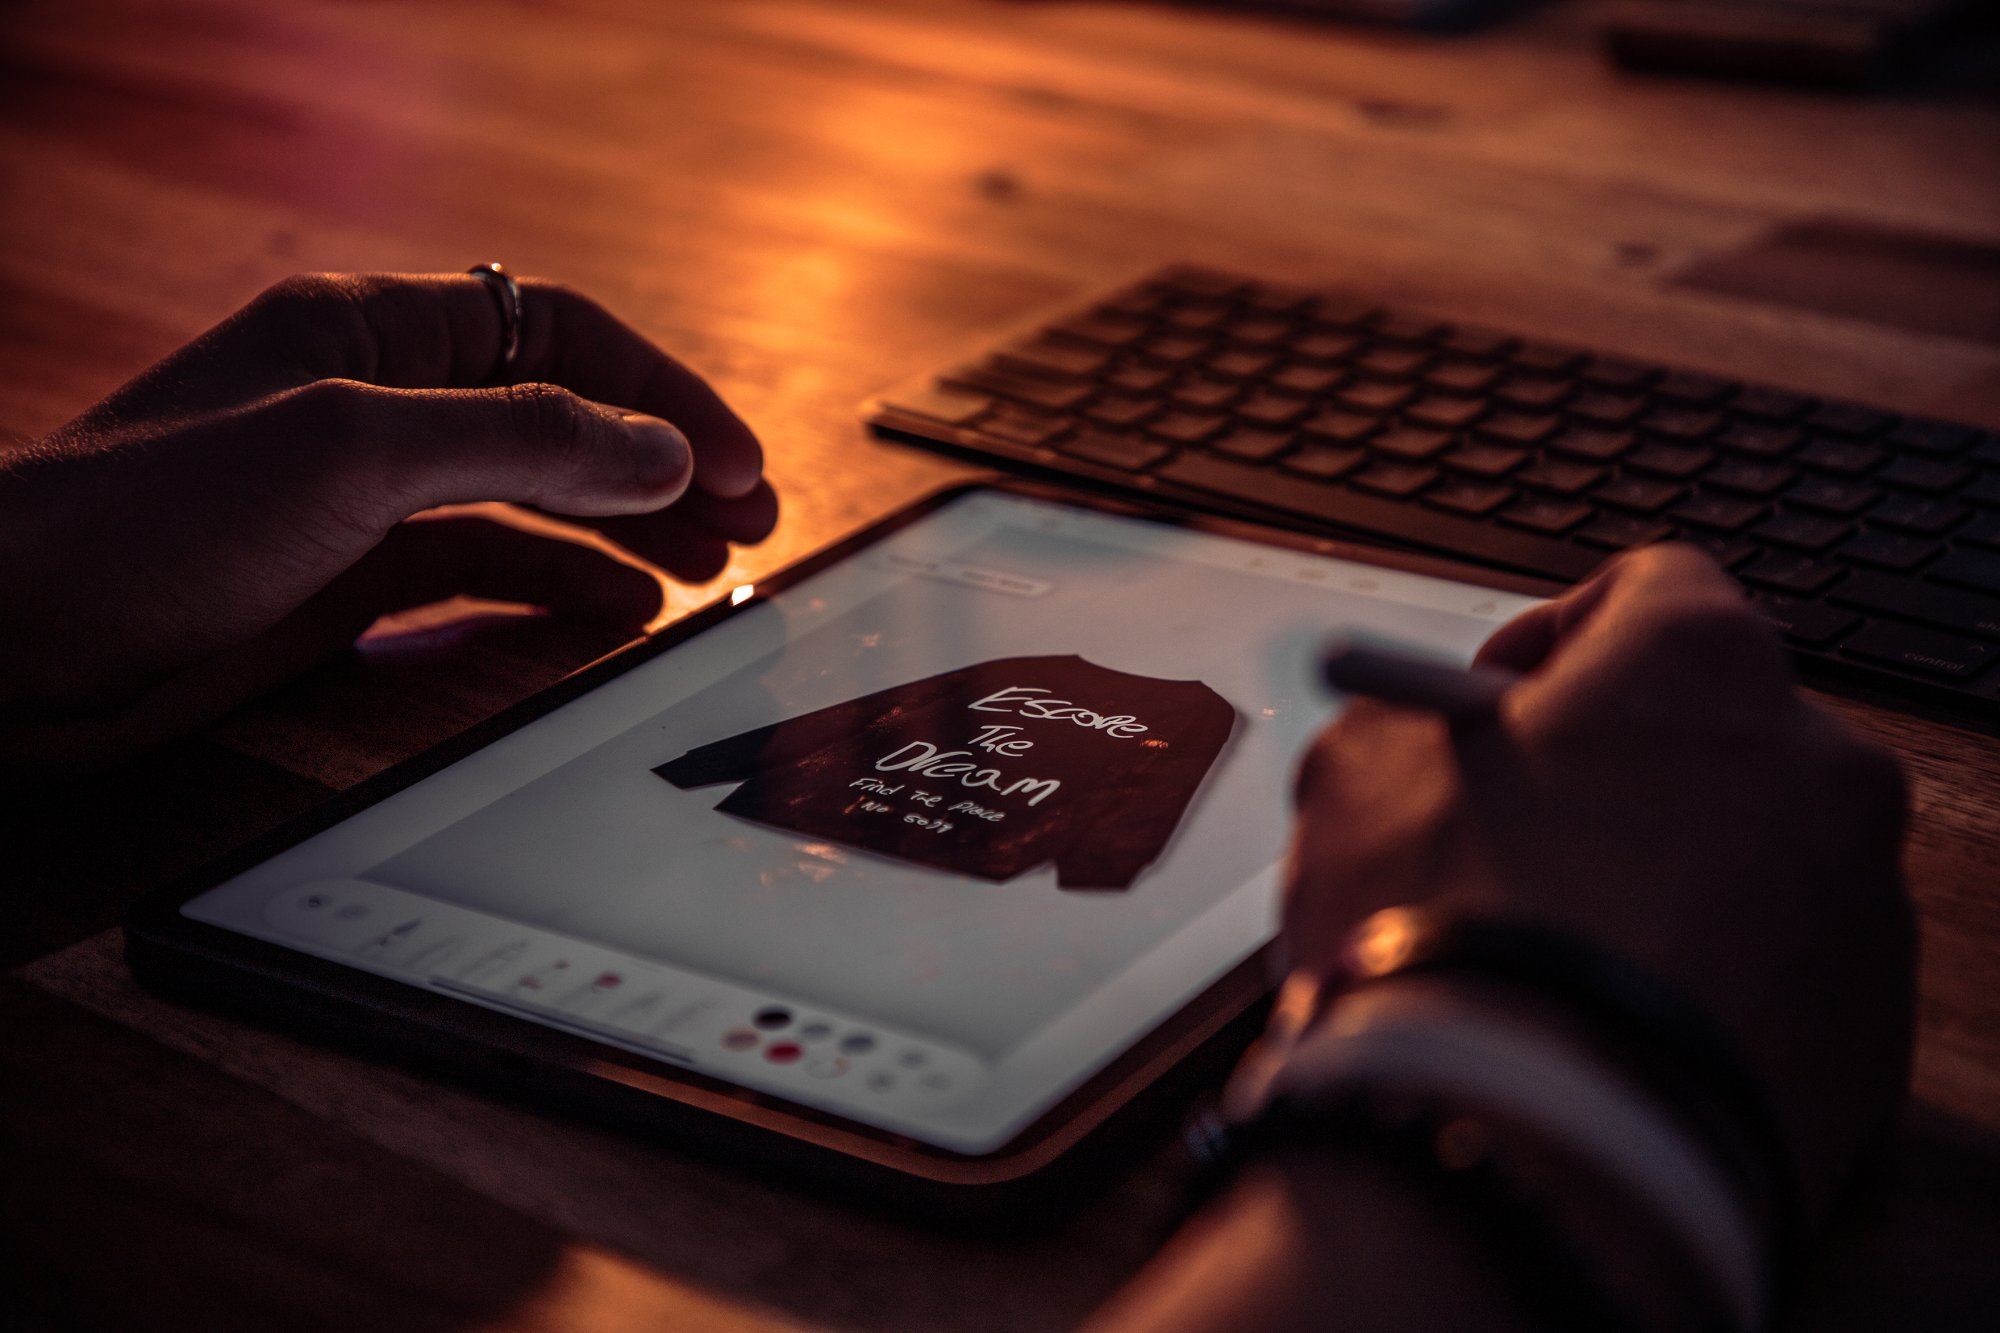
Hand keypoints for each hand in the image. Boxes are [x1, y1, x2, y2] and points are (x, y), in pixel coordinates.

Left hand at [0, 272, 776, 780]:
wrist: (11, 639)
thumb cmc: (148, 517)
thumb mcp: (357, 451)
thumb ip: (524, 440)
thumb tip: (662, 452)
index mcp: (376, 334)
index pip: (562, 336)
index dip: (663, 394)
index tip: (740, 461)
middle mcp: (378, 404)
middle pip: (561, 416)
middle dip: (662, 465)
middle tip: (752, 522)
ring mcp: (364, 496)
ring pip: (533, 498)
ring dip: (627, 529)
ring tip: (709, 570)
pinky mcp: (346, 579)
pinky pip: (485, 570)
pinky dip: (559, 587)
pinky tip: (617, 611)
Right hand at [1283, 545, 1913, 1227]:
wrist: (1524, 1153)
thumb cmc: (1442, 941)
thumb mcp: (1358, 776)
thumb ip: (1410, 725)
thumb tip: (1414, 739)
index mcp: (1701, 663)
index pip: (1652, 586)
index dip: (1556, 637)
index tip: (1494, 702)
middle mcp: (1818, 763)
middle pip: (1715, 732)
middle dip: (1621, 771)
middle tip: (1522, 832)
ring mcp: (1862, 905)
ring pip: (1758, 859)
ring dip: (1673, 880)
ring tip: (1561, 957)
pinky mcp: (1873, 1036)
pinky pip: (1783, 979)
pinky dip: (1713, 988)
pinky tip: (1613, 1032)